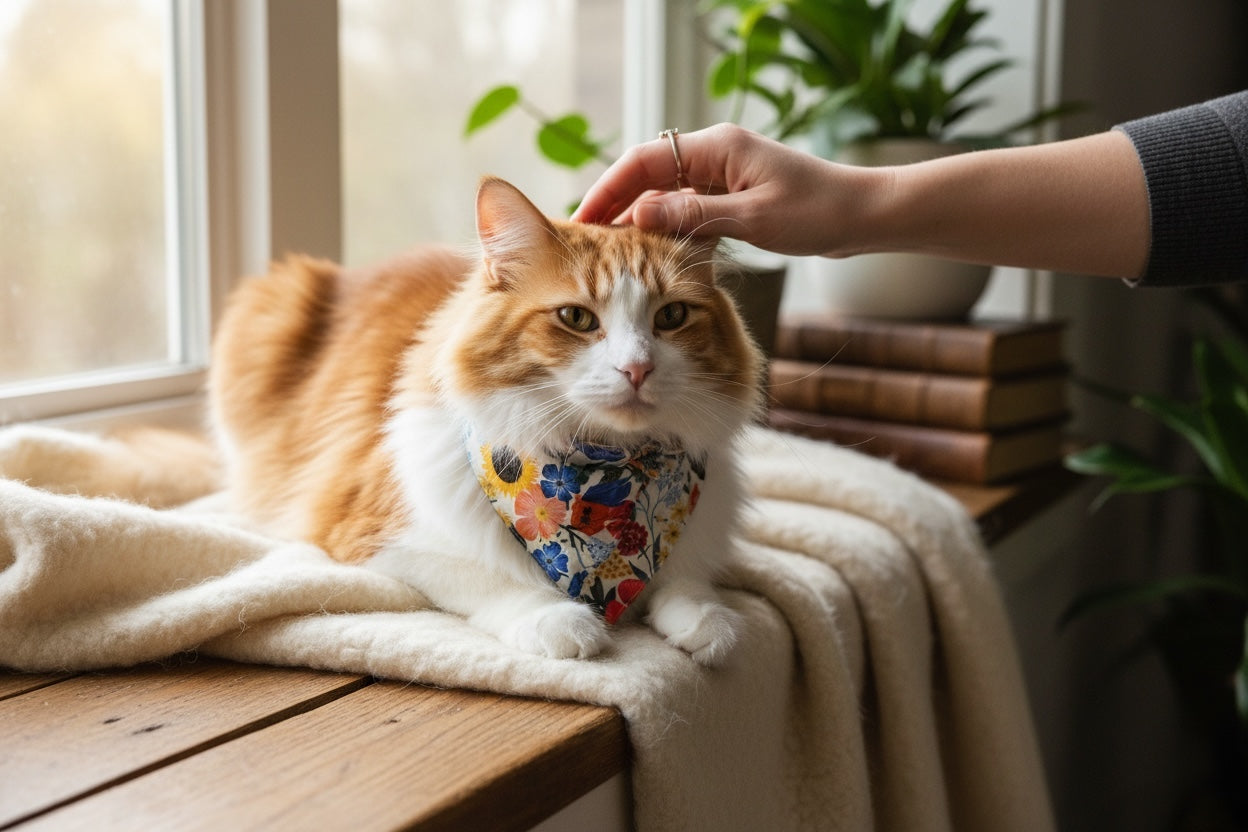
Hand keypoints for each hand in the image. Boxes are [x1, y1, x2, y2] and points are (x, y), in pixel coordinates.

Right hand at [572, 123, 877, 257]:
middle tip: (587, 242)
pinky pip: (688, 209)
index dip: (608, 190)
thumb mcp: (751, 218)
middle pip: (648, 176)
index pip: (644, 161)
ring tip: (610, 253)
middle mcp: (715, 155)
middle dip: (616, 206)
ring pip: (666, 194)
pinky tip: (651, 254)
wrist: (864, 216)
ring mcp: (724, 176)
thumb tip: (639, 216)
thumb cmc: (817, 212)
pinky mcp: (734, 197)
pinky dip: (667, 228)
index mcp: (717, 148)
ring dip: (639, 220)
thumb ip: (694, 217)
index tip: (583, 221)